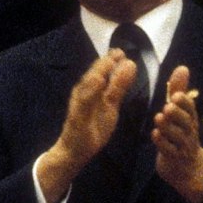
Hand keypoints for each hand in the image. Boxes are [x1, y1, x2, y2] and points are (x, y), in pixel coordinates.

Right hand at [35, 50, 133, 202]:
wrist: (74, 150)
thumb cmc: (92, 128)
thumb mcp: (110, 105)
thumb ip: (117, 87)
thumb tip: (128, 66)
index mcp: (91, 90)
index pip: (101, 72)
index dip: (110, 61)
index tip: (122, 52)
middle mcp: (82, 93)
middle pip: (94, 75)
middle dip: (105, 63)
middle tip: (119, 52)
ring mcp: (78, 104)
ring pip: (88, 85)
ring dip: (98, 72)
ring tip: (110, 61)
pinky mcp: (76, 115)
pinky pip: (83, 101)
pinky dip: (90, 90)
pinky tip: (98, 80)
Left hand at [152, 65, 202, 202]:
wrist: (187, 168)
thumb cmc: (181, 135)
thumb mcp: (181, 113)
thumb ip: (179, 91)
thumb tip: (182, 67)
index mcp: (190, 120)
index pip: (191, 110)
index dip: (185, 103)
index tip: (176, 95)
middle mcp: (189, 132)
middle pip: (186, 123)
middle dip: (178, 114)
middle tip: (167, 107)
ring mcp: (183, 147)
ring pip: (177, 137)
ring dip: (168, 127)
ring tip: (159, 118)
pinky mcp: (174, 159)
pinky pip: (169, 151)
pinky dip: (162, 142)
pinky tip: (155, 134)